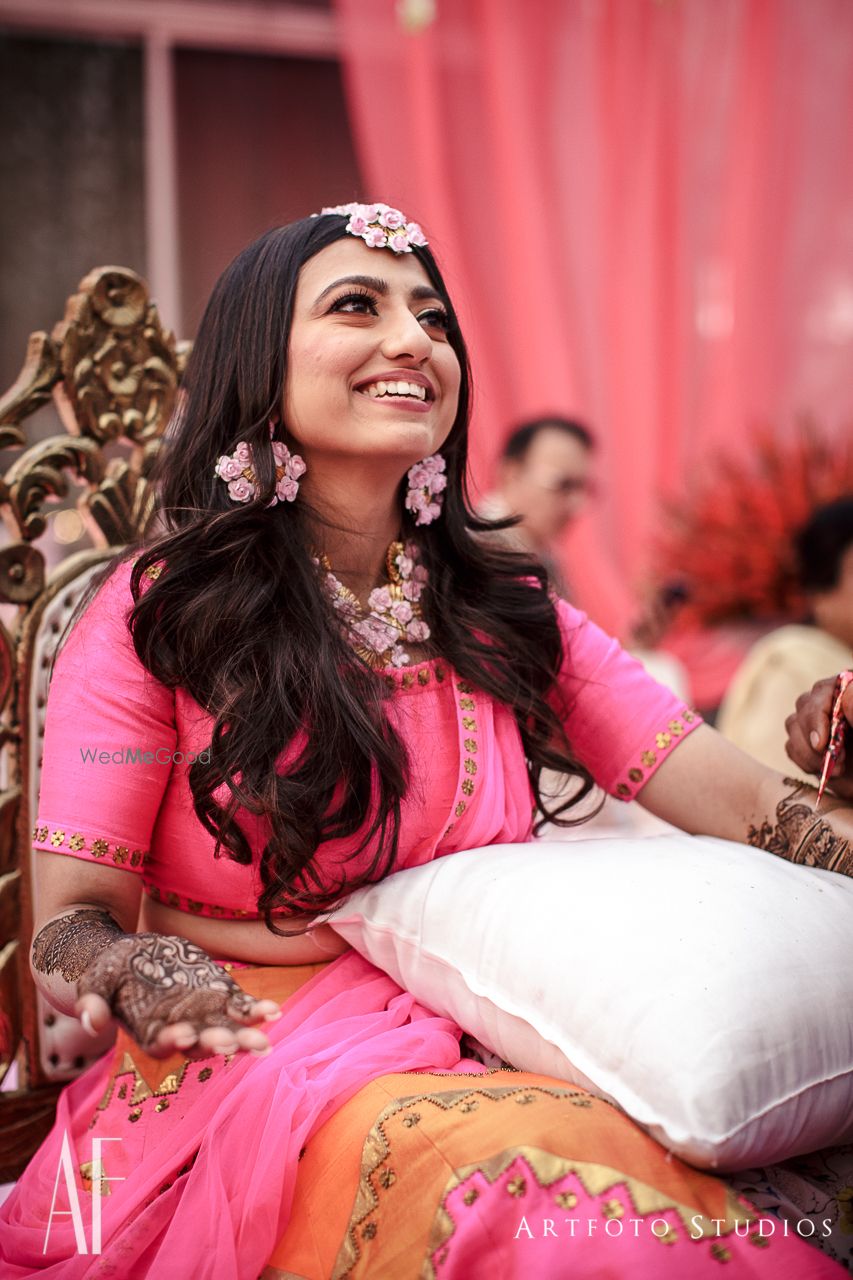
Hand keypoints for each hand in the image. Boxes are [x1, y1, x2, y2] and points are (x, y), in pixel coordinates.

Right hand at [76, 932, 280, 1059]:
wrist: (129, 956)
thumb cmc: (108, 974)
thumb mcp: (94, 983)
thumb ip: (92, 1003)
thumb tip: (91, 1021)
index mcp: (149, 1031)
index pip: (162, 1043)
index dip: (173, 1041)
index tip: (185, 1035)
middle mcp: (180, 1029)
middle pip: (200, 1044)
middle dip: (217, 1043)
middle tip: (232, 1043)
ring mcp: (203, 1014)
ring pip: (227, 1031)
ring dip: (245, 1037)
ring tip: (264, 1042)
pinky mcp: (219, 996)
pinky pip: (241, 1009)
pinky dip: (256, 1012)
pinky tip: (273, 1012)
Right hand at [785, 676, 852, 800]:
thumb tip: (845, 696)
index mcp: (850, 691)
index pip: (825, 690)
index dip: (818, 714)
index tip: (822, 743)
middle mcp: (833, 702)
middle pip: (805, 705)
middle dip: (815, 736)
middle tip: (838, 762)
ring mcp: (819, 723)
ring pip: (793, 725)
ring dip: (810, 753)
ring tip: (838, 770)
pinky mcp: (809, 744)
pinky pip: (792, 746)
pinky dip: (804, 761)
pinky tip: (825, 770)